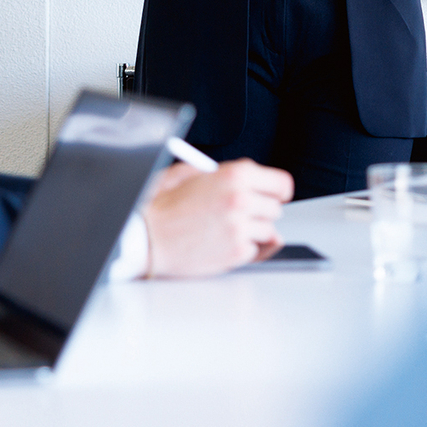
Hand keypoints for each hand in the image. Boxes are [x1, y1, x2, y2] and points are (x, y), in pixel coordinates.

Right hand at [144, 158, 293, 276]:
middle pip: (275, 209)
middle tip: (237, 214)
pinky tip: (221, 242)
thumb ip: (223, 173)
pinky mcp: (236, 252)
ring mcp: (240, 228)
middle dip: (259, 211)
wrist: (145, 238)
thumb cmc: (163, 208)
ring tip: (224, 229)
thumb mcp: (189, 173)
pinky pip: (255, 250)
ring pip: (268, 232)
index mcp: (234, 175)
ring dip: (251, 232)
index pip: (281, 184)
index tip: (273, 197)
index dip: (277, 192)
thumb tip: (250, 182)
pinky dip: (242, 249)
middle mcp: (241, 200)